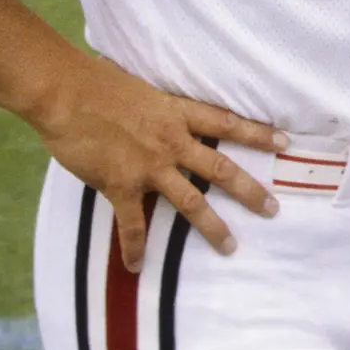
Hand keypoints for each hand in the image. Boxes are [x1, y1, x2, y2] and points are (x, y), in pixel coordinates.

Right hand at [31, 55, 285, 270]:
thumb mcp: (142, 89)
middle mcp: (172, 141)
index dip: (257, 133)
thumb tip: (159, 109)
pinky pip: (132, 225)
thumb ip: (157, 106)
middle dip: (249, 191)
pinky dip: (135, 248)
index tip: (284, 142)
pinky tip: (137, 267)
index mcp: (177, 113)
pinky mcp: (121, 185)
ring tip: (230, 246)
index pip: (227, 123)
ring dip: (212, 226)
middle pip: (221, 169)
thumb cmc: (98, 82)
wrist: (66, 93)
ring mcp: (149, 166)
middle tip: (272, 208)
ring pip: (190, 202)